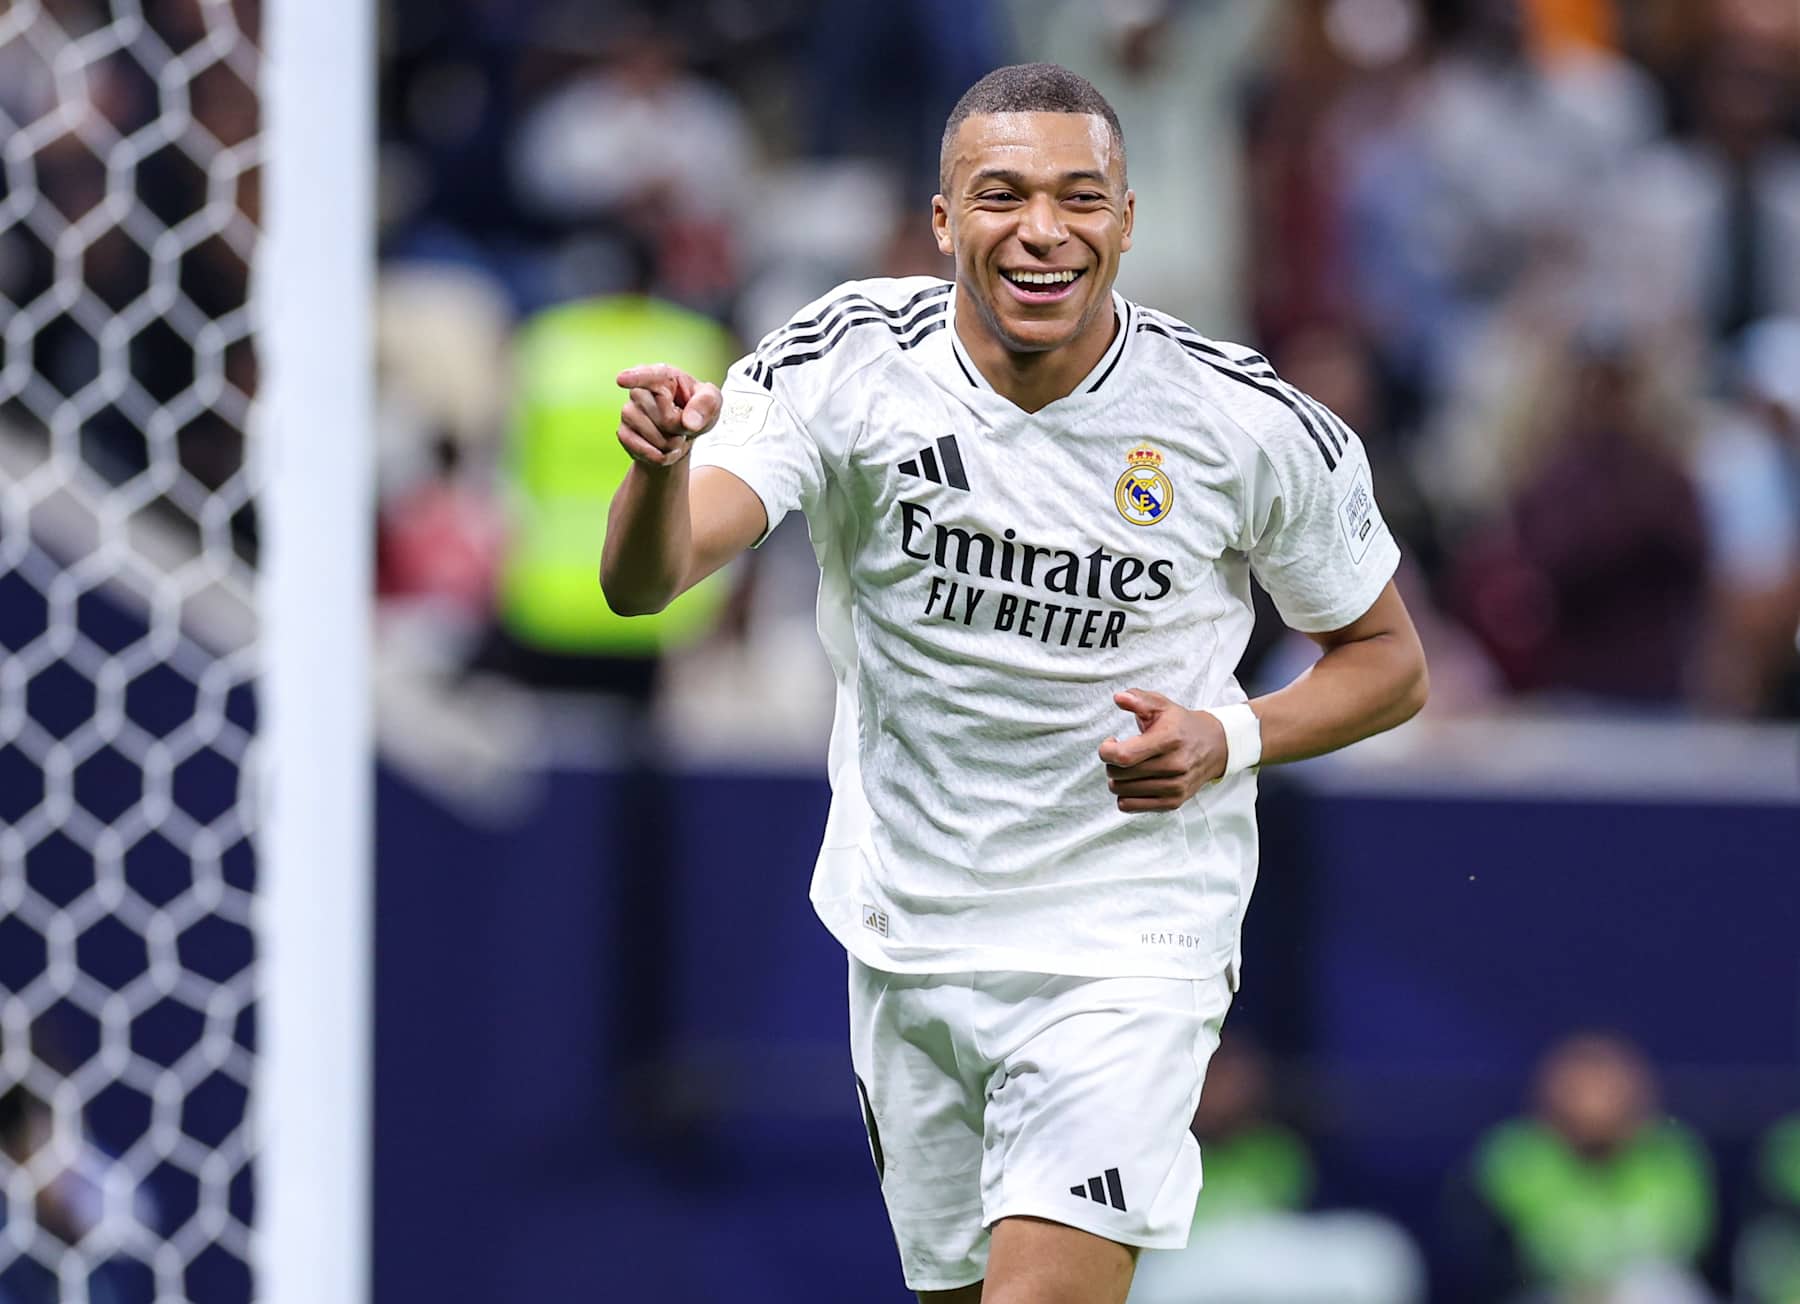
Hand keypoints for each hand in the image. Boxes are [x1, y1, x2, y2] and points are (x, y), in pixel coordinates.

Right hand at [615, 364, 722, 468]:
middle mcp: (641, 391)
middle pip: (664, 417)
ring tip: (675, 436)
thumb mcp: (712, 401)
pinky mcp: (623, 432)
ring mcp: (628, 411)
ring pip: (653, 435)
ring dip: (671, 444)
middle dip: (680, 428)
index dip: (635, 377)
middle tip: (684, 423)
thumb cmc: (697, 409)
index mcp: (663, 376)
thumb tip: (689, 422)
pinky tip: (665, 451)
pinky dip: (659, 457)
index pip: (649, 376)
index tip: (621, 379)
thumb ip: (706, 405)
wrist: (682, 434)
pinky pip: (641, 449)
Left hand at [1097, 688, 1227, 812]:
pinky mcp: (1173, 802)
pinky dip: (1125, 795)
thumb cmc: (1180, 724)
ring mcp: (1175, 787)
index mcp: (1168, 739)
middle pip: (1119, 775)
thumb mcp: (1162, 705)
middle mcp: (1174, 765)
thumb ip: (1138, 699)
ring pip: (1121, 791)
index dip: (1106, 751)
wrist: (1215, 746)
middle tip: (1121, 753)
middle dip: (1111, 763)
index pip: (1124, 756)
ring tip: (1128, 767)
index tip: (1110, 743)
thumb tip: (1119, 698)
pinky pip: (1131, 806)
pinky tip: (1133, 781)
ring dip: (1117, 779)